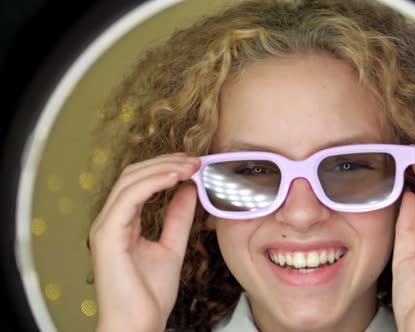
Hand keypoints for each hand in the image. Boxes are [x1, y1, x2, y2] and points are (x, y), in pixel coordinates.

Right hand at [89, 153, 199, 331]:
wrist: (139, 325)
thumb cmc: (149, 295)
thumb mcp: (172, 247)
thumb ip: (178, 218)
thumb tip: (189, 189)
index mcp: (122, 223)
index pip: (140, 183)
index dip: (166, 167)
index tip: (194, 163)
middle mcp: (110, 221)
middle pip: (133, 175)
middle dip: (165, 162)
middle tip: (195, 159)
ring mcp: (105, 227)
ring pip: (130, 181)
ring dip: (163, 168)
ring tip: (190, 165)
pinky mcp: (107, 235)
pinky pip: (129, 198)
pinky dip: (153, 182)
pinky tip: (175, 177)